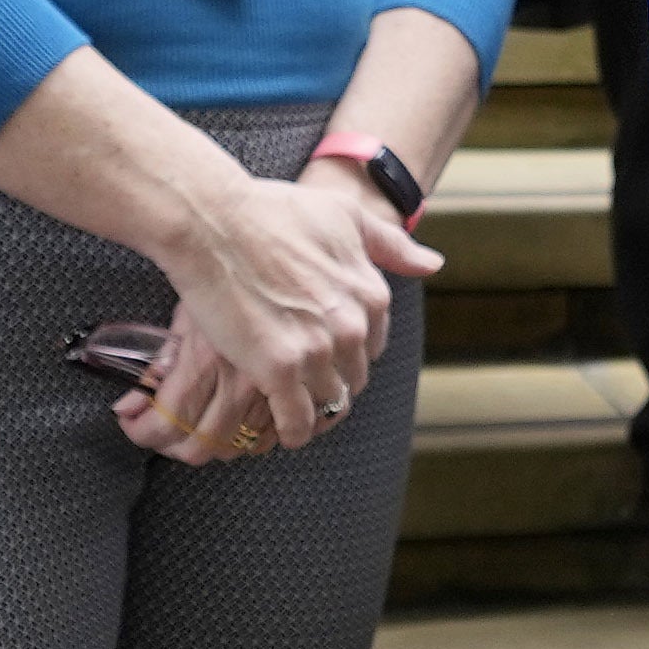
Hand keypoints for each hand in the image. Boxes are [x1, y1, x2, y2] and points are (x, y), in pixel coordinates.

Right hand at [136, 169, 419, 453]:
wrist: (215, 223)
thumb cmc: (273, 212)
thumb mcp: (346, 215)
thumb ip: (390, 245)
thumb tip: (433, 265)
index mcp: (371, 294)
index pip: (372, 344)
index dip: (350, 354)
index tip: (329, 359)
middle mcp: (353, 326)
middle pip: (353, 376)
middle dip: (333, 384)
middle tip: (309, 392)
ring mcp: (317, 349)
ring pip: (329, 400)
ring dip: (316, 414)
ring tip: (298, 420)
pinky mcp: (279, 369)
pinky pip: (297, 419)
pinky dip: (294, 432)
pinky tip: (284, 436)